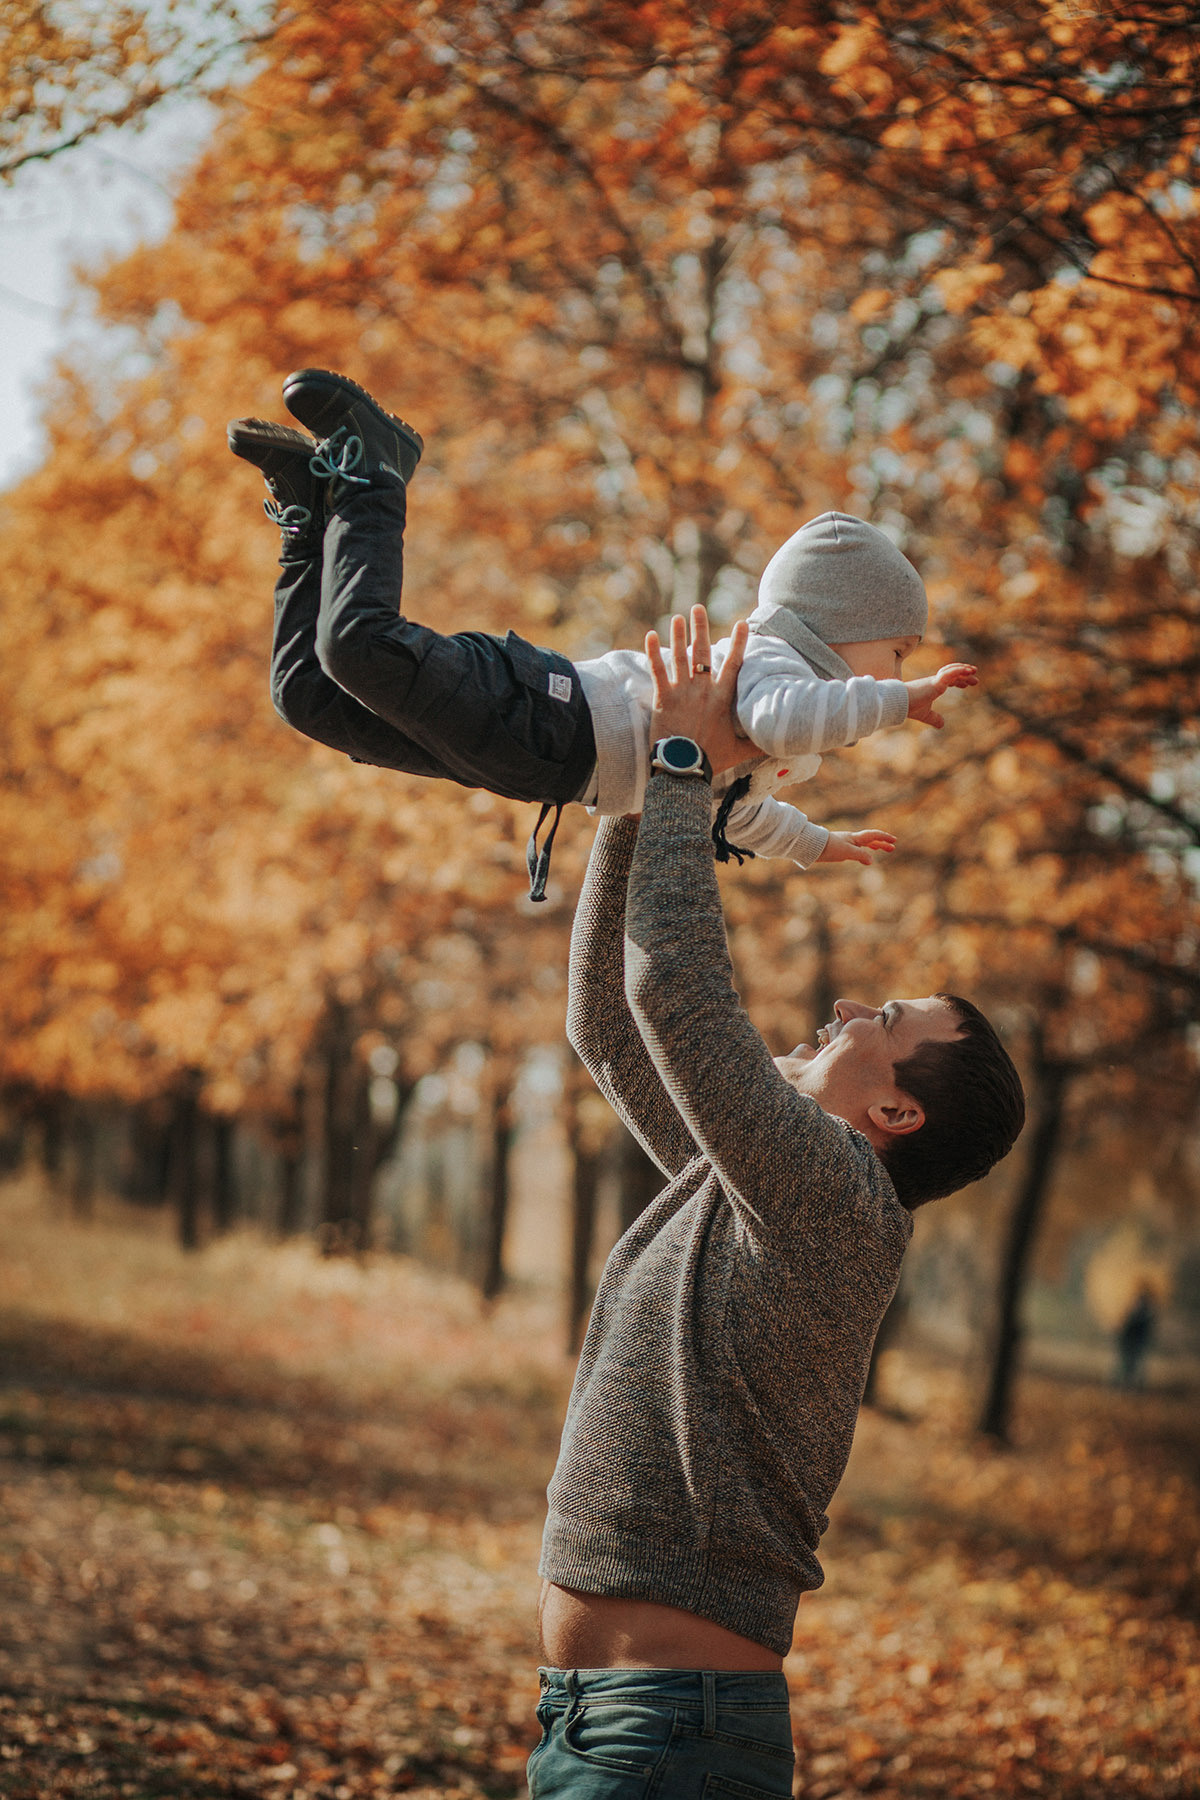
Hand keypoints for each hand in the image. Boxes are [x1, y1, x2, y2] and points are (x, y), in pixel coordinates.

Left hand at [645, 606, 760, 775]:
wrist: (683, 769)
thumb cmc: (712, 760)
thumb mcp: (741, 751)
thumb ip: (759, 743)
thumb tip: (783, 743)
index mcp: (723, 699)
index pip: (734, 664)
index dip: (738, 643)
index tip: (741, 624)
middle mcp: (703, 690)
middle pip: (702, 653)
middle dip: (700, 629)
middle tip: (697, 608)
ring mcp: (682, 693)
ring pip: (680, 657)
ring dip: (678, 635)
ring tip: (677, 618)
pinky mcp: (663, 699)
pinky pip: (657, 671)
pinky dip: (652, 652)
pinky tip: (649, 635)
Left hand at [816, 829, 897, 866]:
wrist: (812, 846)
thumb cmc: (829, 847)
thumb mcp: (847, 852)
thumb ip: (860, 855)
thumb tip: (871, 861)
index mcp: (855, 838)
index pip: (873, 836)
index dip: (884, 838)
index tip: (894, 840)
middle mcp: (852, 839)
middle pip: (870, 840)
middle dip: (882, 844)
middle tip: (892, 848)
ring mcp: (846, 844)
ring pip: (863, 845)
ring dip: (873, 847)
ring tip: (881, 850)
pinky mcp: (840, 850)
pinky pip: (856, 851)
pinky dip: (863, 853)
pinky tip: (863, 859)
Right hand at [905, 661, 977, 728]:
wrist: (899, 704)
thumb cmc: (909, 707)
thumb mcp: (925, 715)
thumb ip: (934, 718)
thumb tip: (942, 725)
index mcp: (933, 687)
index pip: (949, 680)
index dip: (959, 681)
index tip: (967, 684)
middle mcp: (935, 681)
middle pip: (953, 674)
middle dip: (965, 675)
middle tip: (976, 679)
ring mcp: (935, 680)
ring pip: (952, 671)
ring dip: (964, 670)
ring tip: (974, 671)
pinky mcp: (935, 682)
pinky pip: (950, 673)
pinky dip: (960, 670)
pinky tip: (968, 670)